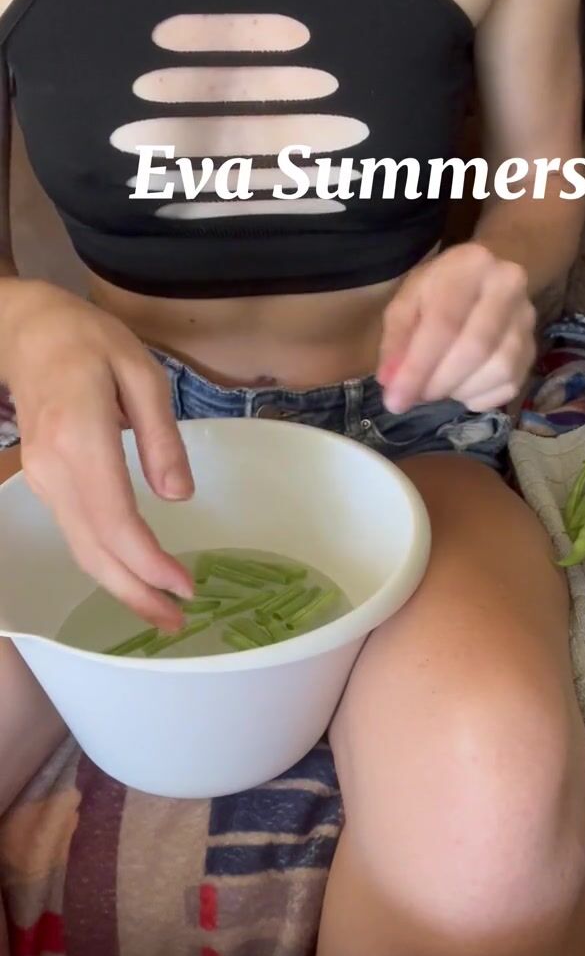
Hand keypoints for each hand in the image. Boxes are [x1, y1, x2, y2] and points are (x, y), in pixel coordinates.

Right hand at [1, 281, 194, 627]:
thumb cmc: (89, 342)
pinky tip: (133, 573)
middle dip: (136, 594)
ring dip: (120, 585)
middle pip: (94, 549)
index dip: (150, 564)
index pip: (116, 521)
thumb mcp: (140, 371)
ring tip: (162, 612)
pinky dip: (105, 561)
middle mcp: (55, 470)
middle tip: (177, 624)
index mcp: (81, 438)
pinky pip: (75, 532)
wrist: (25, 331)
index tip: (187, 587)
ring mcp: (43, 479)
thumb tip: (178, 496)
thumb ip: (160, 435)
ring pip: (80, 548)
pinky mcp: (43, 481)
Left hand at [377, 242, 535, 413]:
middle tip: (415, 396)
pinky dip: (478, 397)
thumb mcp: (408, 300)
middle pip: (476, 348)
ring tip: (437, 386)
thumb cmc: (441, 288)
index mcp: (471, 264)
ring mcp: (527, 319)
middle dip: (438, 383)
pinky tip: (460, 386)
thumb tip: (392, 382)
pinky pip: (509, 386)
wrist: (490, 276)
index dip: (418, 368)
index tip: (395, 400)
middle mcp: (509, 286)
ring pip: (498, 370)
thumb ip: (396, 339)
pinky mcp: (533, 348)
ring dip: (459, 390)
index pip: (444, 323)